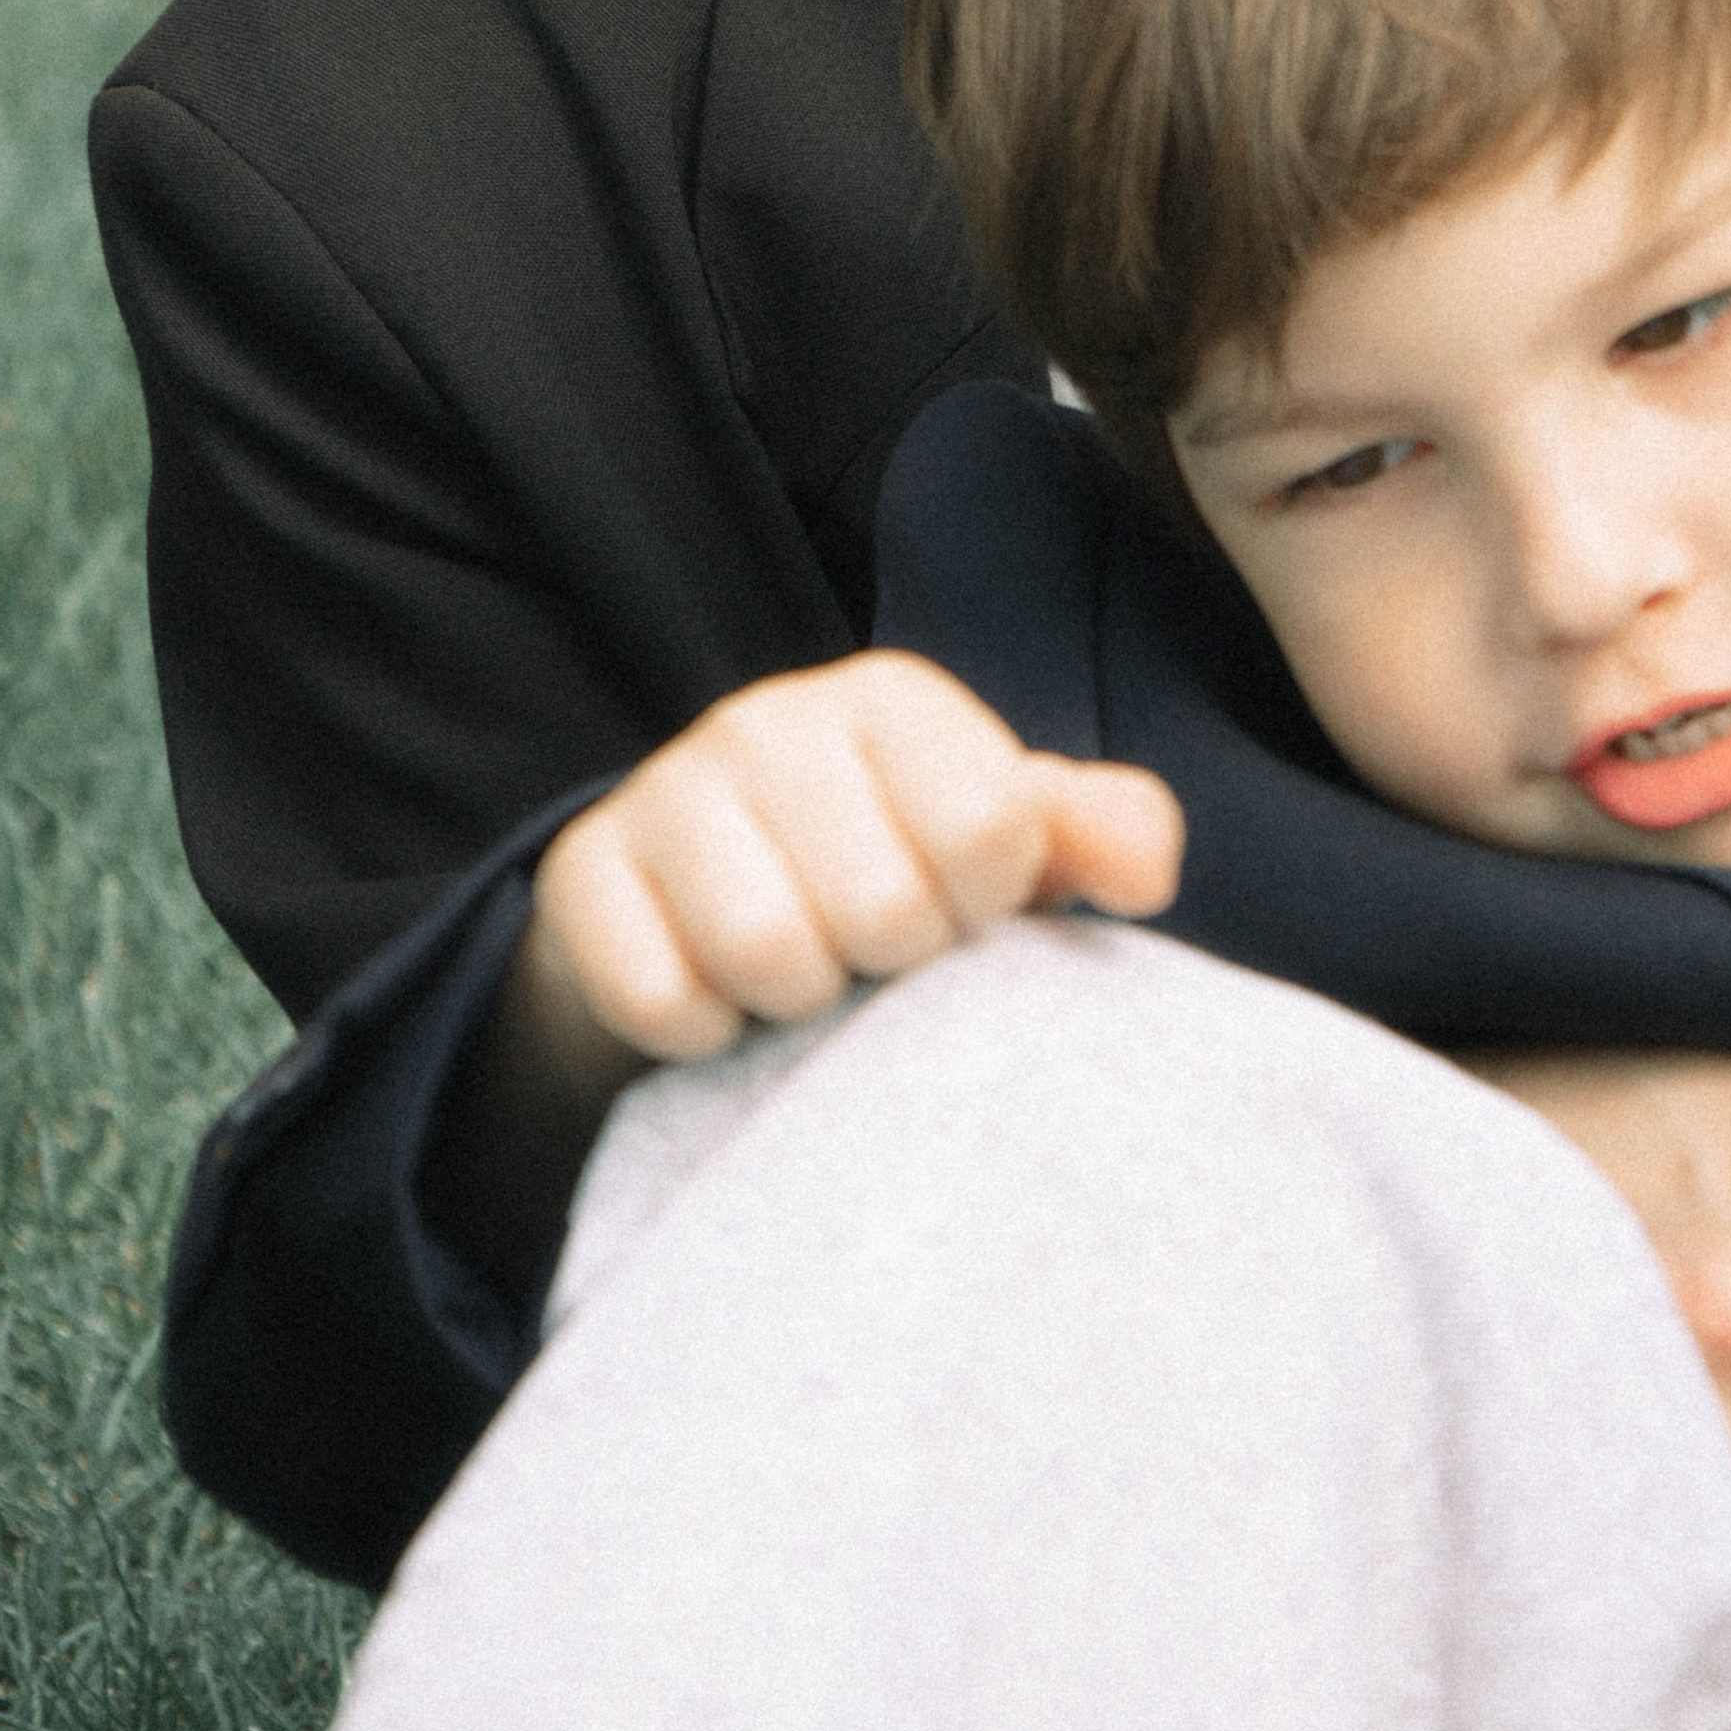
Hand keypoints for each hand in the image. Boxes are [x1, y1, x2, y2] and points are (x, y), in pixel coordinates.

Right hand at [531, 650, 1185, 1059]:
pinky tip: (718, 998)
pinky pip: (661, 998)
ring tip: (803, 975)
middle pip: (882, 908)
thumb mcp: (1003, 843)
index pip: (990, 832)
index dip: (987, 905)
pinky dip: (702, 1031)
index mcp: (893, 700)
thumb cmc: (887, 868)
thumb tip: (1149, 871)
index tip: (963, 909)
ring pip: (766, 950)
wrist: (696, 912)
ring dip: (797, 1002)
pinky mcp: (582, 873)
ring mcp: (667, 789)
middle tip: (871, 954)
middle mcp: (772, 719)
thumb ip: (1099, 836)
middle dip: (890, 963)